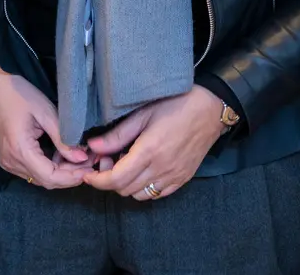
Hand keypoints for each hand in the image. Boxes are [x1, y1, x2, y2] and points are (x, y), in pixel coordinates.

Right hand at [0, 62, 90, 188]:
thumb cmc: (17, 93)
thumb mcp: (45, 112)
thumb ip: (63, 139)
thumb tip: (81, 157)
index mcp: (19, 150)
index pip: (50, 177)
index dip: (72, 177)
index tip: (90, 168)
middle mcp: (11, 161)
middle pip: (46, 181)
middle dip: (69, 175)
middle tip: (89, 161)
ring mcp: (7, 161)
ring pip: (39, 178)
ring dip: (60, 172)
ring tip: (78, 157)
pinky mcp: (7, 157)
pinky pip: (31, 170)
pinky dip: (48, 167)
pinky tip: (60, 154)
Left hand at [82, 86, 225, 201]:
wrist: (211, 108)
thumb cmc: (176, 104)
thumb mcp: (143, 113)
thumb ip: (118, 134)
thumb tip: (92, 146)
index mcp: (149, 151)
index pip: (116, 180)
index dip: (98, 181)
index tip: (88, 174)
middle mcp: (161, 169)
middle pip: (125, 190)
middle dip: (110, 180)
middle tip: (108, 160)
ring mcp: (174, 176)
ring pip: (140, 195)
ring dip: (127, 185)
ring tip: (126, 164)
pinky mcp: (183, 179)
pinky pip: (157, 194)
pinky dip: (144, 187)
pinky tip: (143, 170)